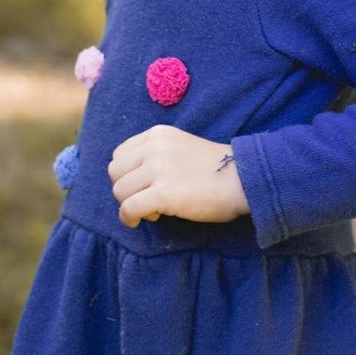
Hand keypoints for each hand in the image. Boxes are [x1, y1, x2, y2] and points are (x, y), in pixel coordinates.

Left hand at [108, 125, 249, 227]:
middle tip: (146, 199)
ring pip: (119, 190)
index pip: (120, 153)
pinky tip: (145, 220)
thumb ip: (156, 154)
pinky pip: (128, 208)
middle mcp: (154, 147)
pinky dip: (130, 218)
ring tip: (152, 209)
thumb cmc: (214, 168)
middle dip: (125, 188)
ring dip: (130, 204)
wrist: (240, 178)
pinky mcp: (163, 193)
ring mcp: (158, 169)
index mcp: (157, 134)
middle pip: (115, 171)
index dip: (128, 173)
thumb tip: (133, 179)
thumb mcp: (180, 147)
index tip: (144, 184)